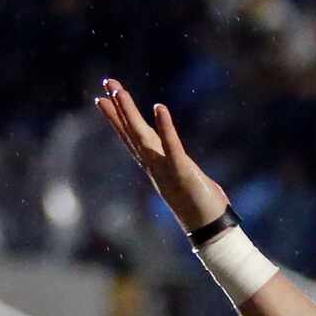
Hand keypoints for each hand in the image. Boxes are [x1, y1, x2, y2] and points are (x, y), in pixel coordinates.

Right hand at [92, 79, 229, 233]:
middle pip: (132, 133)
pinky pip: (172, 146)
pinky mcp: (183, 172)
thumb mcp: (187, 181)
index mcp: (156, 167)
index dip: (118, 119)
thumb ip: (181, 169)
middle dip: (119, 107)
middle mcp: (155, 166)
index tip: (103, 99)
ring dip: (130, 112)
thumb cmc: (204, 209)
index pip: (133, 139)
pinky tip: (159, 107)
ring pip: (143, 136)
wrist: (212, 233)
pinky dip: (165, 127)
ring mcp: (166, 169)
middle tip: (107, 82)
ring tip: (118, 89)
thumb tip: (184, 166)